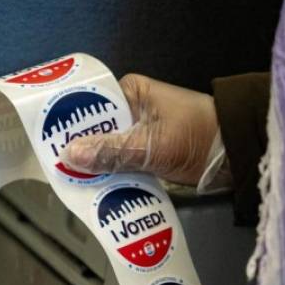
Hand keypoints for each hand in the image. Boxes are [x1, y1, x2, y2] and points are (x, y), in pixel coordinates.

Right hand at [60, 74, 218, 185]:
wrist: (236, 154)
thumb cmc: (200, 135)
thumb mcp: (154, 145)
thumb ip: (114, 152)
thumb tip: (72, 155)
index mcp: (131, 93)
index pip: (89, 107)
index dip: (68, 126)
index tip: (48, 146)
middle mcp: (132, 111)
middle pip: (96, 132)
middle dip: (81, 153)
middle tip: (58, 173)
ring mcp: (141, 136)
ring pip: (109, 152)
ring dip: (98, 169)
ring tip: (73, 186)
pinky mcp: (150, 156)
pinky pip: (124, 166)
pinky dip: (115, 178)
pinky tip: (100, 191)